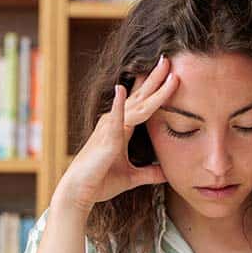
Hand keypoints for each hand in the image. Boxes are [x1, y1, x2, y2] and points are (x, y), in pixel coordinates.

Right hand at [53, 55, 178, 213]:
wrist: (80, 193)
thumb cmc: (101, 181)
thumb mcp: (132, 177)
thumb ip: (150, 173)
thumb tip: (167, 173)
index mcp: (121, 128)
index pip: (143, 104)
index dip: (156, 89)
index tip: (171, 74)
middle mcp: (115, 123)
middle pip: (140, 96)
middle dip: (155, 78)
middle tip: (168, 59)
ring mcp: (109, 128)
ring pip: (135, 104)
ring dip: (149, 87)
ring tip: (162, 69)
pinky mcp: (105, 139)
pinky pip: (114, 120)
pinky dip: (118, 105)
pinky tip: (121, 89)